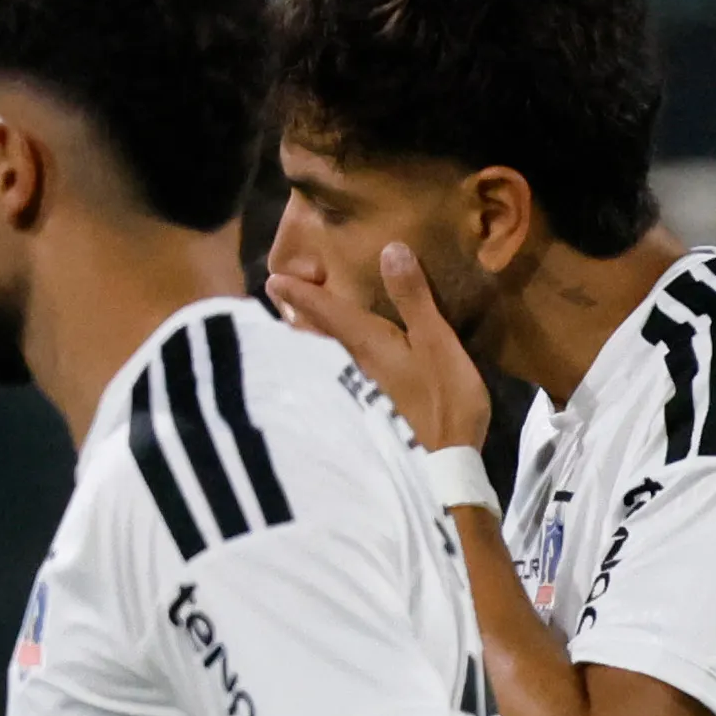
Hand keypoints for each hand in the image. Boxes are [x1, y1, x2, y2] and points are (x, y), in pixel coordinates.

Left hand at [264, 240, 495, 459]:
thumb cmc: (442, 401)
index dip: (299, 292)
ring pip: (318, 361)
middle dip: (296, 319)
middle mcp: (346, 366)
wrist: (442, 468)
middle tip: (279, 305)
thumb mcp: (437, 343)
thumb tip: (391, 248)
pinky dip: (321, 370)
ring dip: (305, 344)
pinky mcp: (361, 415)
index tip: (272, 279)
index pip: (323, 309)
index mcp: (363, 342)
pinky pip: (331, 382)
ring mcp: (351, 394)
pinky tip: (326, 373)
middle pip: (311, 337)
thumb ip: (413, 298)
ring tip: (296, 333)